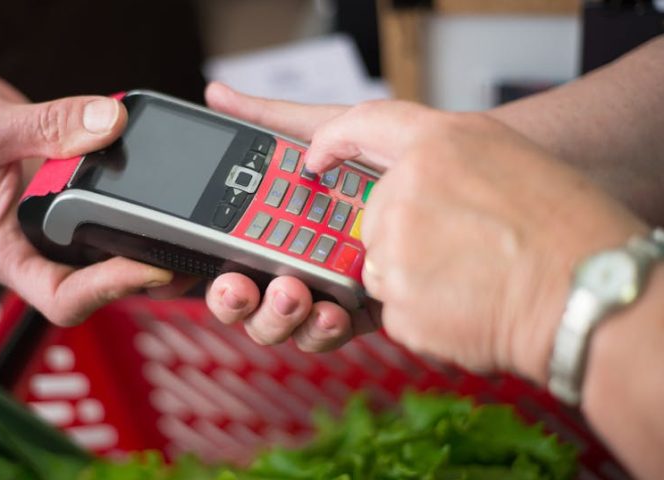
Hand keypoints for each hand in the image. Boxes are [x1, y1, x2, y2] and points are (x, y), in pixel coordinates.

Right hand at [0, 49, 180, 324]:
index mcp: (3, 252)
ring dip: (145, 244)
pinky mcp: (64, 199)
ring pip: (105, 252)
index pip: (62, 297)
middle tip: (187, 253)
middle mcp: (30, 247)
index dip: (110, 289)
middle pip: (95, 284)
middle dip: (142, 274)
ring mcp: (48, 226)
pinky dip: (133, 206)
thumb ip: (48, 125)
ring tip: (186, 229)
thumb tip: (110, 123)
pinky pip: (104, 212)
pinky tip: (161, 189)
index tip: (150, 265)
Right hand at [203, 82, 380, 351]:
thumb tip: (218, 97)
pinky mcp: (362, 309)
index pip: (231, 256)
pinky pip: (331, 330)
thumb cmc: (385, 151)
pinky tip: (333, 309)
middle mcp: (293, 261)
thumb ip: (267, 118)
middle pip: (248, 300)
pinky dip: (324, 326)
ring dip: (278, 316)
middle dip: (239, 302)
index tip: (212, 275)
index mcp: (275, 225)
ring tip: (294, 294)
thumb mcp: (324, 128)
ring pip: (283, 321)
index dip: (216, 276)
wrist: (454, 175)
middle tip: (246, 287)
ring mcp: (326, 288)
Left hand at [302, 100, 647, 381]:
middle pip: (376, 215)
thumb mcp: (508, 157)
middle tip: (461, 248)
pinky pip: (394, 307)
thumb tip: (407, 178)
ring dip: (414, 276)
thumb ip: (446, 158)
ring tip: (472, 278)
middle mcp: (406, 192)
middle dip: (406, 235)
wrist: (586, 295)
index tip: (318, 157)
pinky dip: (424, 311)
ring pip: (382, 265)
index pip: (365, 123)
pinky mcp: (395, 303)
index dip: (335, 139)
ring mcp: (396, 249)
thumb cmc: (565, 228)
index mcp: (439, 145)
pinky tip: (466, 305)